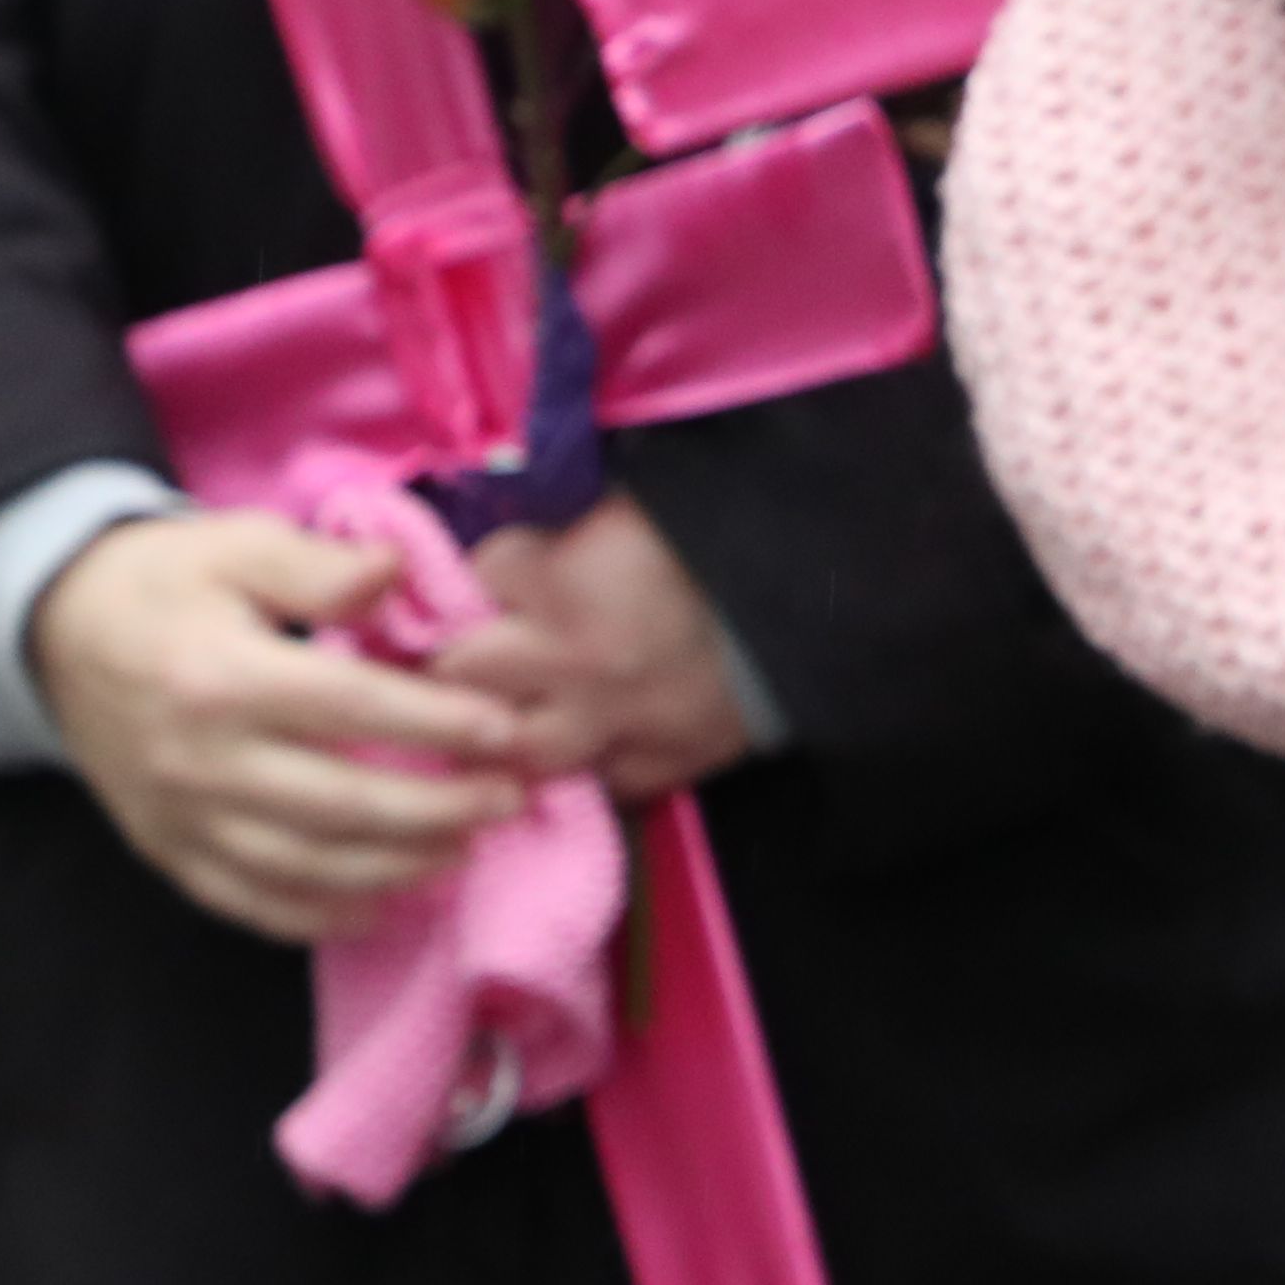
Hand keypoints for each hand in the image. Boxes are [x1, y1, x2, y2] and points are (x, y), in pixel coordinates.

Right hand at [32, 513, 532, 942]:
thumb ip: (318, 566)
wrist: (54, 630)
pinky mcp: (165, 849)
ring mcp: (179, 815)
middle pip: (339, 803)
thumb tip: (396, 572)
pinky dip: (318, 917)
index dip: (435, 725)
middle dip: (437, 811)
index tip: (505, 732)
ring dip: (395, 868)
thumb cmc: (164, 580)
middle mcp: (199, 759)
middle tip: (508, 801)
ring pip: (303, 866)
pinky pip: (248, 902)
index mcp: (222, 675)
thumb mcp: (235, 544)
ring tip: (465, 850)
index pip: (350, 709)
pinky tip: (382, 909)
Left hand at [434, 492, 755, 804]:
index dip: (483, 573)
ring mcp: (615, 722)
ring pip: (515, 748)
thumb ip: (577, 518)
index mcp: (572, 580)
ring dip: (501, 729)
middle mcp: (576, 661)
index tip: (496, 575)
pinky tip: (588, 743)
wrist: (827, 598)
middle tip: (468, 649)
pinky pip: (597, 783)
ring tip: (506, 712)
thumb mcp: (641, 501)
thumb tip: (528, 532)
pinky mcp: (661, 763)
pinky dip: (587, 764)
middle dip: (457, 655)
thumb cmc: (730, 537)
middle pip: (462, 670)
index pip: (478, 576)